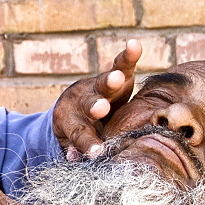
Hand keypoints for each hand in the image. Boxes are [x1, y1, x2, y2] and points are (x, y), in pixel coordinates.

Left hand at [53, 39, 141, 159]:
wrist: (78, 103)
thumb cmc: (78, 128)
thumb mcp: (72, 141)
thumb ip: (74, 149)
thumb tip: (75, 159)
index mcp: (70, 121)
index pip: (79, 133)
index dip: (87, 143)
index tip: (97, 153)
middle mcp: (83, 101)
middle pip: (89, 104)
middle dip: (95, 106)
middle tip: (100, 108)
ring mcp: (98, 87)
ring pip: (104, 83)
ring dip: (110, 81)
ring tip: (116, 78)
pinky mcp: (116, 74)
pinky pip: (122, 64)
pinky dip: (128, 55)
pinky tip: (134, 45)